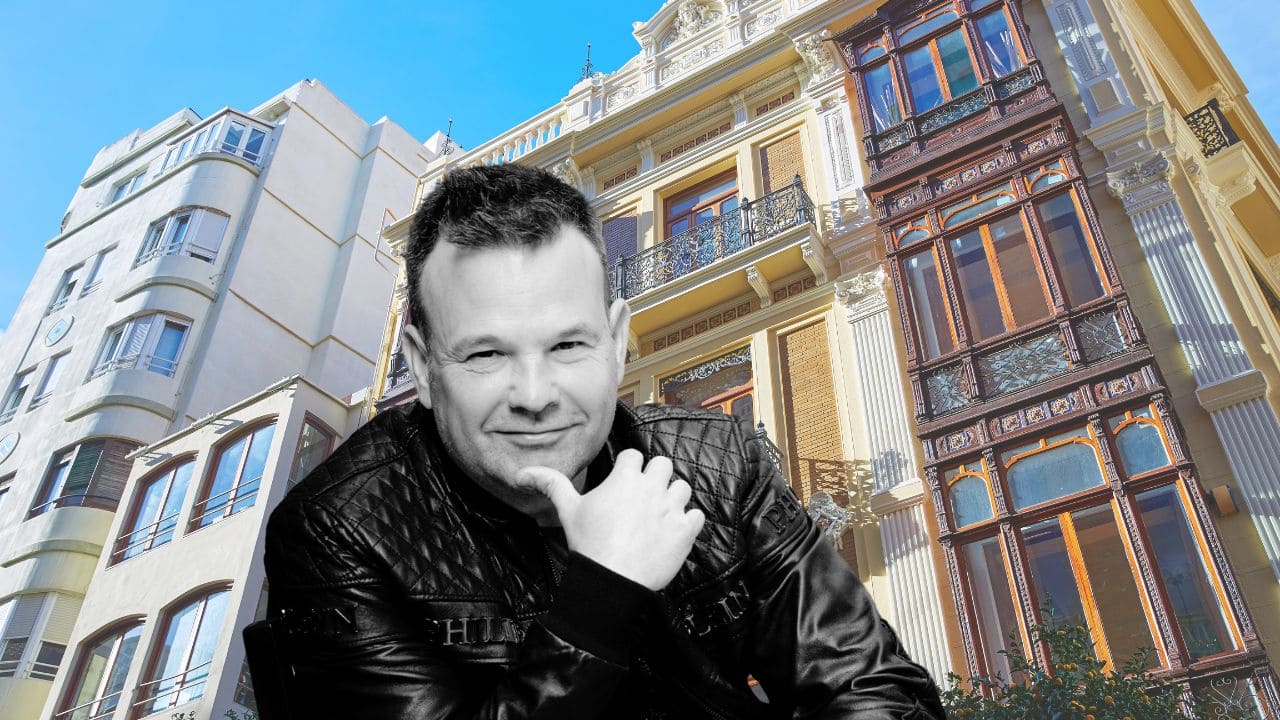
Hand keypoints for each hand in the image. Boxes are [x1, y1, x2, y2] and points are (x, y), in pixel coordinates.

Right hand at [516, 449, 704, 590]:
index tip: (623, 485)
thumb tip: (523, 472)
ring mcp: (671, 508)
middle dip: (655, 477)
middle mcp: (651, 487)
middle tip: (643, 498)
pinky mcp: (685, 530)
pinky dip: (688, 522)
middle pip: (663, 464)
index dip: (629, 469)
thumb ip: (550, 484)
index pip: (634, 455)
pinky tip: (672, 531)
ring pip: (682, 486)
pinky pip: (696, 514)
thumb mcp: (567, 511)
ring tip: (659, 514)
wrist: (612, 581)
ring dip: (673, 497)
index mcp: (625, 478)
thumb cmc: (588, 545)